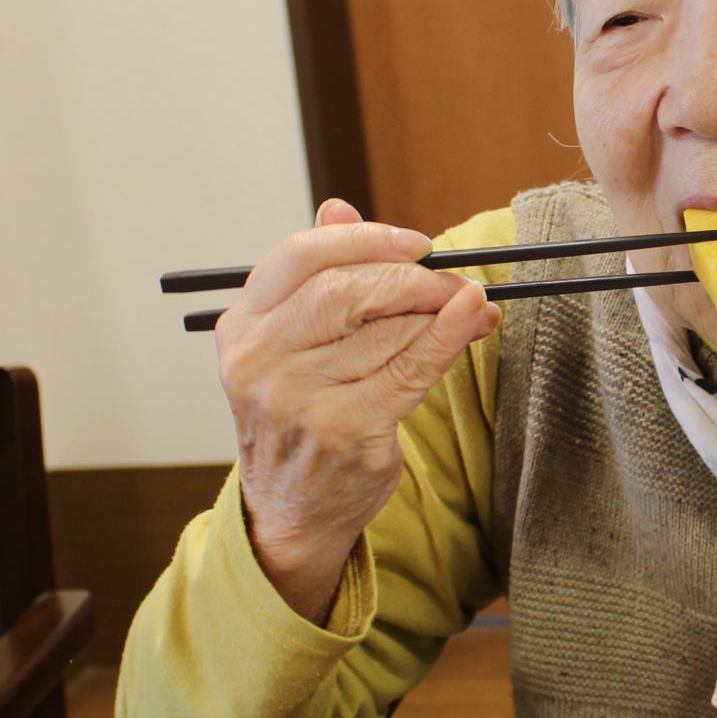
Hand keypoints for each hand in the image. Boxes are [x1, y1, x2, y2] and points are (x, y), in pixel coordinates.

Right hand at [219, 199, 500, 618]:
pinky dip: (450, 339)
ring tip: (468, 306)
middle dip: (412, 277)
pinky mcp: (347, 431)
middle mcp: (261, 362)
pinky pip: (412, 369)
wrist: (292, 511)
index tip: (417, 243)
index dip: (364, 239)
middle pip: (347, 289)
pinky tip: (475, 320)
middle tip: (453, 280)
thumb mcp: (290, 344)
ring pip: (387, 329)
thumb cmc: (300, 414)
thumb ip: (315, 278)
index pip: (298, 257)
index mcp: (242, 328)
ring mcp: (300, 399)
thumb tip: (338, 205)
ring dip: (439, 312)